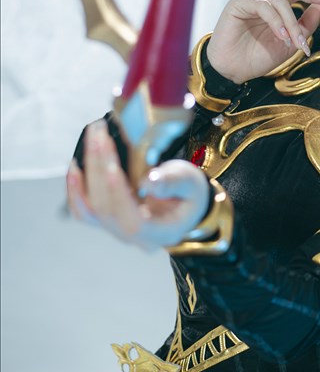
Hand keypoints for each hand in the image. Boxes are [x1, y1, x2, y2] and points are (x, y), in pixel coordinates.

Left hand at [66, 121, 210, 251]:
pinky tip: (75, 166)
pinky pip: (83, 210)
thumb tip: (149, 182)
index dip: (119, 196)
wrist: (184, 204)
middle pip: (107, 208)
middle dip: (100, 168)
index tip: (113, 168)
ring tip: (91, 140)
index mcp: (159, 232)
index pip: (133, 221)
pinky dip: (75, 189)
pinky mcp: (105, 219)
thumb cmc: (190, 194)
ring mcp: (115, 230)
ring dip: (86, 172)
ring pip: (91, 207)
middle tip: (100, 134)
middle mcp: (133, 237)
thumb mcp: (192, 184)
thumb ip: (173, 183)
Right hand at [205, 0, 319, 82]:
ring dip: (293, 25)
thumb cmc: (260, 56)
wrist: (235, 71)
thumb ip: (308, 21)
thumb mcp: (293, 40)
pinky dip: (277, 23)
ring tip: (297, 44)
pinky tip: (281, 37)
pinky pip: (265, 8)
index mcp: (278, 4)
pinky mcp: (239, 3)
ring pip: (282, 3)